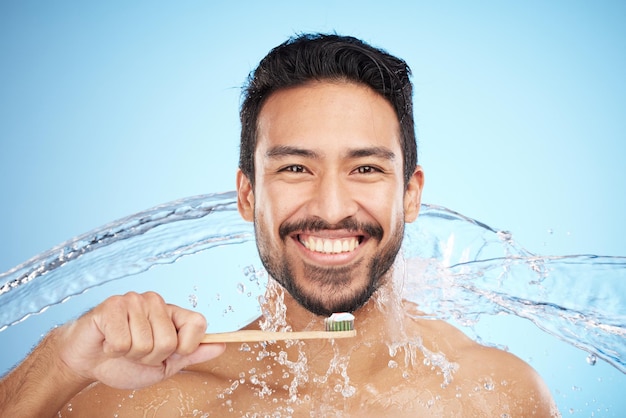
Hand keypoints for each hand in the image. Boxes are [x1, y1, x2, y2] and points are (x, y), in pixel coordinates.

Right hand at [57, 291, 224, 389]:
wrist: (87, 363)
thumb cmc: (125, 363)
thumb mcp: (165, 365)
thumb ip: (192, 354)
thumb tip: (223, 345)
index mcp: (172, 313)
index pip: (198, 323)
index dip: (186, 346)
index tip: (171, 353)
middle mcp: (156, 302)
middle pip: (169, 341)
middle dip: (151, 357)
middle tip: (135, 353)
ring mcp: (134, 300)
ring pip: (146, 342)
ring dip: (131, 354)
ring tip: (120, 347)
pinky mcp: (112, 306)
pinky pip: (124, 341)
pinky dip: (114, 350)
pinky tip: (108, 341)